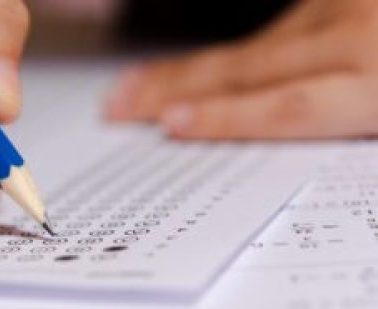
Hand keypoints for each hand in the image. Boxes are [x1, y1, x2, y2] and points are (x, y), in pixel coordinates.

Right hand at [106, 0, 377, 138]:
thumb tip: (295, 130)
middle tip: (119, 104)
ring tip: (140, 83)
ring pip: (250, 45)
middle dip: (173, 89)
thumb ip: (360, 119)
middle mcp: (352, 35)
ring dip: (190, 69)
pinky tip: (204, 67)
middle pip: (244, 69)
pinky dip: (235, 48)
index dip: (224, 119)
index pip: (287, 108)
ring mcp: (340, 6)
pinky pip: (276, 27)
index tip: (170, 125)